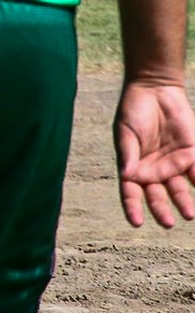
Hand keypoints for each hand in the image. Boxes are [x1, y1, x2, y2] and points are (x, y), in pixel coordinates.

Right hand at [114, 78, 194, 227]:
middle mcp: (154, 171)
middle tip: (168, 222)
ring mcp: (174, 165)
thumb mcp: (126, 133)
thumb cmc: (133, 112)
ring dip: (184, 202)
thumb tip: (128, 175)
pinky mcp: (192, 155)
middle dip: (162, 210)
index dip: (133, 208)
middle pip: (157, 196)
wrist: (156, 90)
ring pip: (180, 190)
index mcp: (133, 169)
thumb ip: (128, 155)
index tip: (136, 222)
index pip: (131, 193)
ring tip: (189, 214)